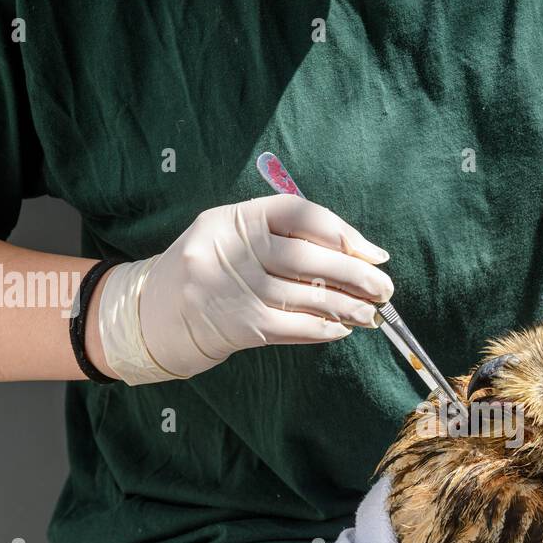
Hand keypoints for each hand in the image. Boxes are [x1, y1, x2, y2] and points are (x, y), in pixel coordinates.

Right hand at [97, 195, 392, 382]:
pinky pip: (293, 327)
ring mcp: (234, 289)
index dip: (339, 231)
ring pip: (305, 296)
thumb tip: (362, 253)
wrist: (157, 313)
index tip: (371, 251)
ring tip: (373, 313)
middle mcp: (231, 249)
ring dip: (347, 306)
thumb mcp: (238, 237)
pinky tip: (342, 329)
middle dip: (353, 273)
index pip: (296, 213)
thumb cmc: (214, 269)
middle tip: (385, 288)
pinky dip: (323, 329)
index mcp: (233, 217)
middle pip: (306, 258)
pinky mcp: (240, 326)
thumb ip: (289, 238)